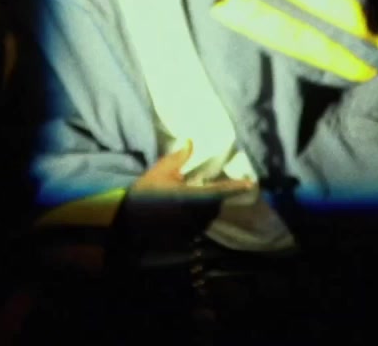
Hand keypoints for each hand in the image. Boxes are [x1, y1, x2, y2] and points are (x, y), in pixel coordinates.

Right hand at [118, 140, 256, 253]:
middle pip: (212, 203)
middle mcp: (195, 213)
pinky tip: (175, 211)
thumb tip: (190, 141)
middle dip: (210, 196)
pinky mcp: (184, 235)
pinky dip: (191, 216)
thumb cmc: (144, 192)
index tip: (250, 183)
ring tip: (180, 200)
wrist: (127, 219)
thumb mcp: (160, 171)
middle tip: (195, 188)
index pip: (220, 190)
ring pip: (204, 214)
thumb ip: (179, 158)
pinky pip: (194, 224)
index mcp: (192, 196)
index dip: (236, 187)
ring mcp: (190, 226)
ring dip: (200, 207)